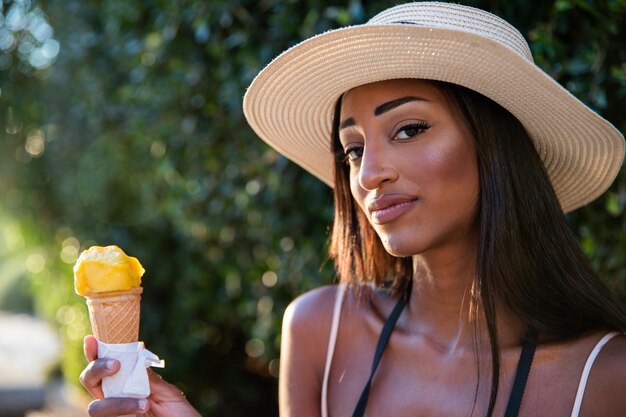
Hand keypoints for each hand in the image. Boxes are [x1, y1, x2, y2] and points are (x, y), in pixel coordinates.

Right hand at [80, 335, 200, 416]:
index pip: (104, 366)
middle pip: (89, 381)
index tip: (92, 339)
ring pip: (95, 407)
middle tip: (115, 365)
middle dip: (96, 369)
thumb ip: (146, 377)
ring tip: (145, 403)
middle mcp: (115, 398)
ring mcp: (114, 414)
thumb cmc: (179, 414)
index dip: (94, 352)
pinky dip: (123, 409)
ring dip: (116, 402)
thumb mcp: (165, 391)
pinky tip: (144, 408)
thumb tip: (134, 352)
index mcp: (126, 383)